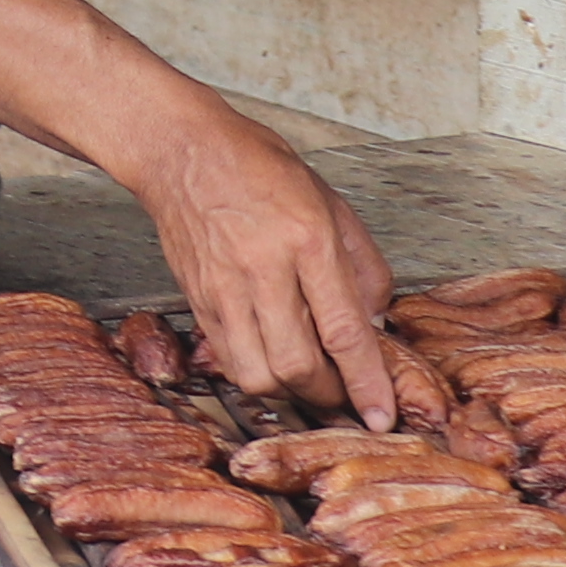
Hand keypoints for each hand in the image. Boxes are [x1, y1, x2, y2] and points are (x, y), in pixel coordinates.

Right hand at [138, 113, 396, 425]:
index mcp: (306, 238)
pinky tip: (274, 359)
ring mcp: (224, 289)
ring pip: (259, 375)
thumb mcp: (331, 203)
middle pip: (298, 365)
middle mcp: (263, 268)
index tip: (381, 414)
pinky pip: (230, 360)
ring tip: (310, 380)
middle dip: (330, 395)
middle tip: (348, 396)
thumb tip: (375, 321)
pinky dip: (258, 374)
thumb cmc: (258, 167)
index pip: (342, 329)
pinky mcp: (198, 301)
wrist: (184, 152)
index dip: (366, 381)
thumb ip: (362, 265)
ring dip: (291, 392)